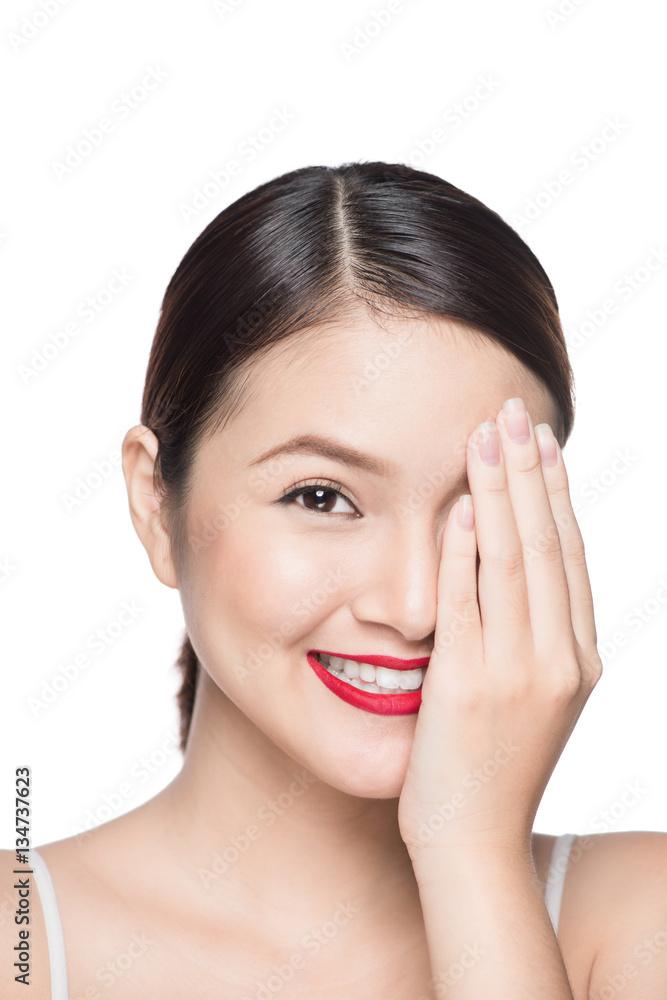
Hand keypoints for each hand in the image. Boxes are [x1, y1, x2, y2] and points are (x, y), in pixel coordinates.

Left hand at [397, 397, 602, 864]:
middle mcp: (558, 658)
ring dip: (500, 491)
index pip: (568, 557)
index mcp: (576, 660)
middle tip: (515, 413)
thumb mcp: (531, 702)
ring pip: (513, 560)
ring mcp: (518, 671)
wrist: (474, 847)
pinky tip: (457, 503)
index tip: (541, 445)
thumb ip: (530, 641)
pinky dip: (464, 548)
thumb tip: (511, 578)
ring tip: (488, 435)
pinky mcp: (468, 684)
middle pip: (546, 544)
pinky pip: (468, 600)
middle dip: (531, 473)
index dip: (555, 495)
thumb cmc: (491, 774)